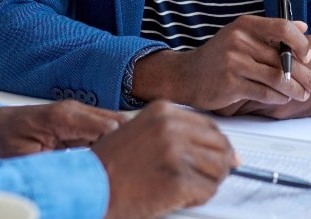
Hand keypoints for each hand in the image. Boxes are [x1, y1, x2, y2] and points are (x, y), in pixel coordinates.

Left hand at [0, 100, 124, 157]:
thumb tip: (84, 173)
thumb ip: (58, 162)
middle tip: (128, 168)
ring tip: (119, 165)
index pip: (110, 128)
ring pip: (114, 125)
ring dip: (119, 143)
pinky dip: (109, 142)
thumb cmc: (2, 140)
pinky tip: (106, 159)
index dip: (122, 147)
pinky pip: (102, 129)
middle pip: (118, 123)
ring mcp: (77, 113)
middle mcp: (75, 110)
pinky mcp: (76, 120)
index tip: (125, 167)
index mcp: (65, 117)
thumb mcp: (27, 158)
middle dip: (126, 144)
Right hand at [92, 100, 236, 218]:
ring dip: (205, 183)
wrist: (86, 186)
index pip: (211, 126)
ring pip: (219, 170)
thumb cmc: (108, 165)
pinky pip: (207, 191)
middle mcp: (171, 127)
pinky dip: (197, 199)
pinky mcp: (178, 180)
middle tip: (197, 179)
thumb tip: (224, 152)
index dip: (216, 147)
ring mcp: (175, 152)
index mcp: (163, 111)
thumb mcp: (140, 133)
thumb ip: (178, 135)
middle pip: (220, 147)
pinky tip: (176, 197)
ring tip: (180, 188)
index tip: (217, 158)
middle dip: (215, 167)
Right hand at [131, 15, 310, 110]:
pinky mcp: (230, 83)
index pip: (282, 28)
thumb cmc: (219, 57)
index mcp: (245, 25)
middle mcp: (239, 40)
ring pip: (277, 78)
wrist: (187, 76)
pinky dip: (278, 98)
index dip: (300, 44)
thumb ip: (271, 32)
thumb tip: (303, 26)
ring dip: (295, 90)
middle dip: (306, 75)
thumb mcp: (241, 36)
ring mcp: (234, 62)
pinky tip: (283, 100)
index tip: (308, 57)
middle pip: (283, 59)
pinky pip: (264, 93)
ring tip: (303, 95)